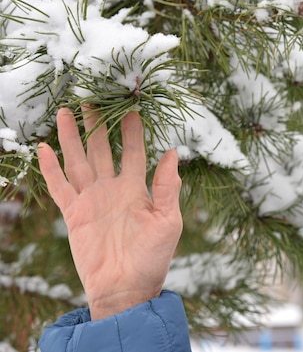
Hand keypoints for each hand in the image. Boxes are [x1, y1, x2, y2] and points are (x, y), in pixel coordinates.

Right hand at [38, 108, 181, 319]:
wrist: (126, 288)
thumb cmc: (153, 257)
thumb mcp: (168, 221)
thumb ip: (167, 187)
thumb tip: (173, 152)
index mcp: (137, 189)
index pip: (134, 152)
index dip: (132, 131)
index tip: (131, 107)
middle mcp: (113, 189)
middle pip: (102, 149)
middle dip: (97, 124)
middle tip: (92, 98)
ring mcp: (92, 199)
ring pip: (79, 160)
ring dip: (72, 137)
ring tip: (65, 111)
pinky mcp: (74, 213)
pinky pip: (59, 186)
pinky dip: (51, 167)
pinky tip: (44, 147)